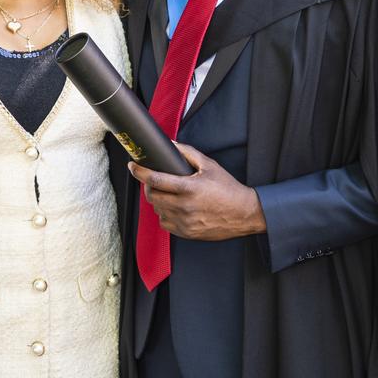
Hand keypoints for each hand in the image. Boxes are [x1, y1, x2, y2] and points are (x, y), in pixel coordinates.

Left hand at [128, 143, 266, 241]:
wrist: (244, 213)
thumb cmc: (228, 189)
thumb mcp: (210, 165)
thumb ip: (188, 153)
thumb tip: (170, 145)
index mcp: (189, 188)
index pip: (155, 179)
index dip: (140, 171)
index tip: (133, 166)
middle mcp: (184, 207)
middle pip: (152, 195)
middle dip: (149, 185)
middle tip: (154, 179)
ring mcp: (184, 222)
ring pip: (157, 210)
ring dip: (158, 200)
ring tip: (168, 193)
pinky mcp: (186, 233)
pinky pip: (164, 223)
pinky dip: (165, 214)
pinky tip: (174, 207)